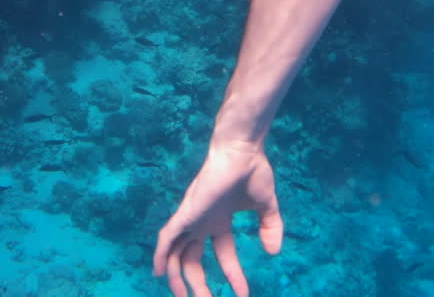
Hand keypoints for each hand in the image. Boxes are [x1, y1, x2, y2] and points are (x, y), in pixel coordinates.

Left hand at [154, 141, 282, 296]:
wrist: (243, 150)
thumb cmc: (253, 171)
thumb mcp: (267, 208)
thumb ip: (270, 228)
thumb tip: (273, 252)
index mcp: (220, 221)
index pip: (224, 255)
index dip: (233, 276)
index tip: (243, 295)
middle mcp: (203, 222)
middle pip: (194, 261)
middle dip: (199, 286)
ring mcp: (193, 218)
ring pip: (177, 255)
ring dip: (178, 279)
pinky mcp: (186, 212)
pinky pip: (167, 238)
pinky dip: (161, 255)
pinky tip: (160, 273)